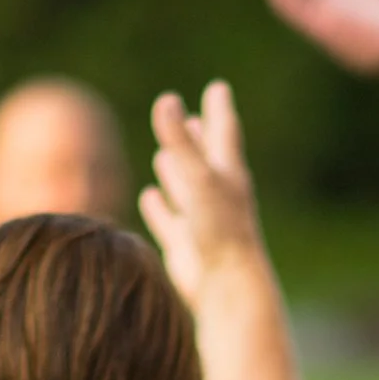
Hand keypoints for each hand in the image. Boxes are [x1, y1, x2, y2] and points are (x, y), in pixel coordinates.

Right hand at [142, 83, 264, 310]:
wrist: (227, 291)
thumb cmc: (220, 232)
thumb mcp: (198, 178)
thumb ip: (180, 141)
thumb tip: (166, 99)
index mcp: (229, 174)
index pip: (223, 131)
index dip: (220, 109)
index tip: (218, 88)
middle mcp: (218, 197)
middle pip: (205, 158)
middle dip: (198, 137)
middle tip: (194, 118)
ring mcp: (202, 224)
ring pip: (185, 190)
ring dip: (176, 171)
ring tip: (164, 155)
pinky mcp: (185, 249)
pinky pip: (168, 221)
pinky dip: (159, 208)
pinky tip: (149, 197)